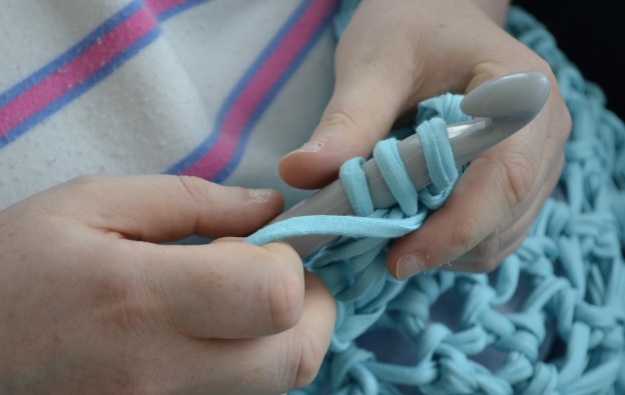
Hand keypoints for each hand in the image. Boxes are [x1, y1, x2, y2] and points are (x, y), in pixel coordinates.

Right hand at [0, 175, 334, 393]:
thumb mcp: (83, 206)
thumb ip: (188, 201)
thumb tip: (267, 206)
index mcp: (140, 298)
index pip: (275, 296)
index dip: (291, 264)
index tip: (266, 244)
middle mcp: (158, 374)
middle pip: (295, 359)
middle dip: (311, 312)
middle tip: (276, 276)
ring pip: (271, 389)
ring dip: (278, 341)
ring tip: (232, 304)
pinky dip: (241, 371)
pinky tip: (205, 339)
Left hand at [279, 0, 570, 277]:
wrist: (435, 17)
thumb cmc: (409, 26)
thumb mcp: (372, 65)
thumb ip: (345, 121)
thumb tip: (298, 174)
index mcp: (522, 94)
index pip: (506, 178)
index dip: (455, 229)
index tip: (398, 258)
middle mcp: (545, 132)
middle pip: (506, 217)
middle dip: (443, 245)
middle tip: (379, 246)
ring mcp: (539, 158)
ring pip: (502, 235)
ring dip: (446, 247)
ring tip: (393, 231)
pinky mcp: (523, 178)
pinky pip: (495, 231)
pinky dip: (453, 240)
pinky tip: (414, 223)